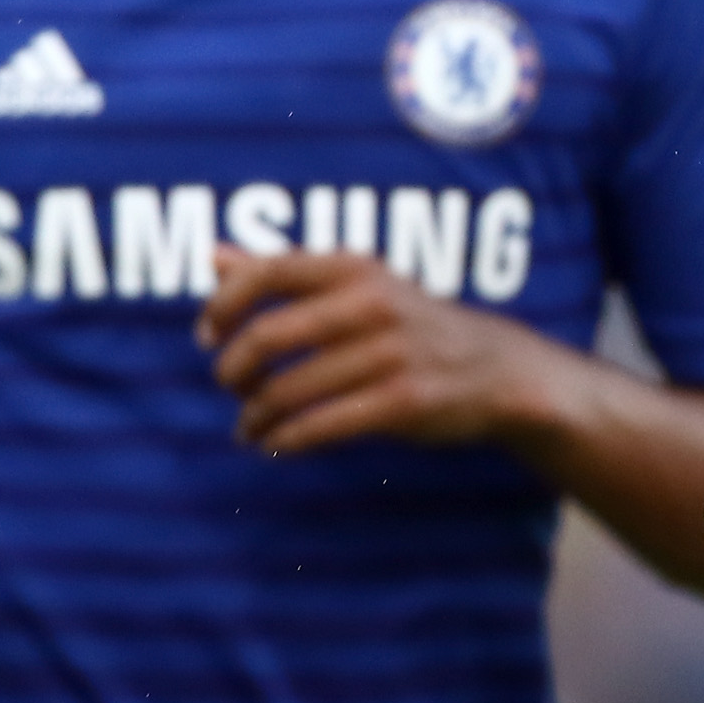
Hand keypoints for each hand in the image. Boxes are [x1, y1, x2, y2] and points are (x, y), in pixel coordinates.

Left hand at [201, 248, 543, 455]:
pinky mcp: (403, 402)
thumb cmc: (408, 324)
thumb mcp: (356, 284)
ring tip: (248, 428)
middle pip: (267, 336)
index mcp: (355, 267)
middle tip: (232, 387)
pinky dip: (286, 441)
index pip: (267, 272)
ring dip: (255, 416)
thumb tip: (212, 256)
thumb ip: (285, 270)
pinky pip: (321, 426)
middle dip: (233, 370)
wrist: (496, 368)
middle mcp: (372, 303)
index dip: (223, 305)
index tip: (207, 337)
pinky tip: (276, 446)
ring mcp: (390, 354)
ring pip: (288, 390)